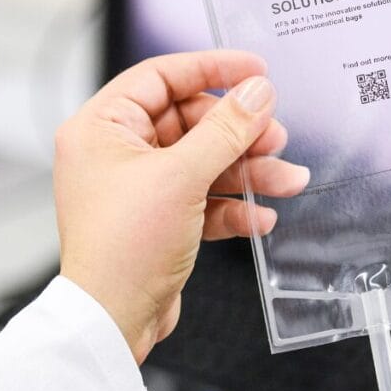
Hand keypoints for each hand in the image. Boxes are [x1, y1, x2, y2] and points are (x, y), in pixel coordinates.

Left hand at [54, 51, 308, 363]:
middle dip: (240, 134)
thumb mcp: (182, 177)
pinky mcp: (161, 218)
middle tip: (275, 137)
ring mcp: (141, 187)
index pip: (162, 77)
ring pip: (206, 161)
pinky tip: (260, 217)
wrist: (113, 320)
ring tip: (287, 180)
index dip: (212, 69)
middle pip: (193, 122)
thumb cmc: (121, 249)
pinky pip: (206, 197)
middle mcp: (118, 152)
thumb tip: (258, 93)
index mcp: (103, 127)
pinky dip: (235, 206)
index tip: (256, 70)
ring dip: (249, 172)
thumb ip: (226, 130)